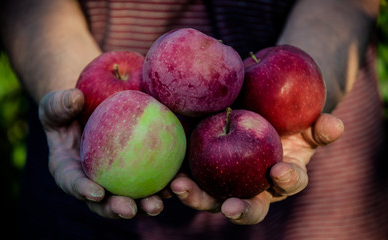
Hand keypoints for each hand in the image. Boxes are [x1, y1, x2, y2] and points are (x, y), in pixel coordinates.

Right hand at [38, 88, 163, 218]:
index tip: (96, 192)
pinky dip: (163, 183)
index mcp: (70, 172)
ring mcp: (117, 181)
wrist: (91, 114)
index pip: (73, 183)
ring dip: (144, 204)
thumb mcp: (56, 105)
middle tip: (130, 208)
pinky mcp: (138, 173)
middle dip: (117, 208)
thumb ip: (59, 105)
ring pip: (131, 197)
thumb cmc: (69, 111)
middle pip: (104, 202)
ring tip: (157, 204)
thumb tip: (74, 99)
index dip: (83, 191)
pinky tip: (176, 182)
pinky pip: (151, 179)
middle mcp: (94, 183)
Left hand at [171, 113, 343, 224]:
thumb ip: (319, 125)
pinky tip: (162, 174)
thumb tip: (335, 125)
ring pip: (209, 199)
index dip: (287, 180)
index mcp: (281, 175)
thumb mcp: (303, 120)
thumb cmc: (284, 119)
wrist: (254, 109)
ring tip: (179, 187)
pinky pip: (187, 178)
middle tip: (230, 208)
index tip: (279, 171)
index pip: (289, 183)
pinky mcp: (199, 173)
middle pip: (248, 206)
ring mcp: (224, 184)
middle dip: (241, 210)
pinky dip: (175, 179)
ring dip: (195, 197)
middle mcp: (253, 187)